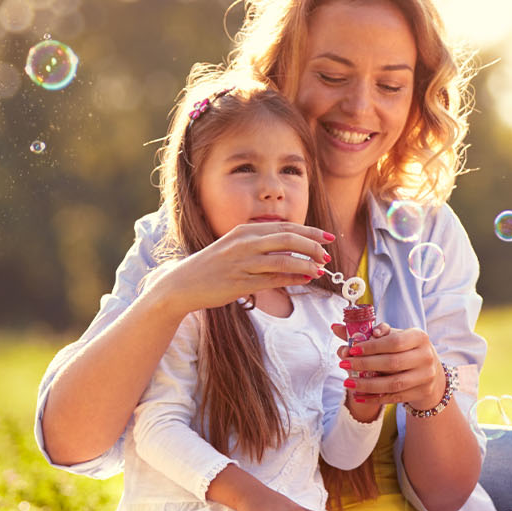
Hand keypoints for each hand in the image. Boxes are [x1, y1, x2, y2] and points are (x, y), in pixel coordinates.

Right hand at [151, 222, 332, 312]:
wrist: (183, 283)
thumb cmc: (213, 265)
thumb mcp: (236, 247)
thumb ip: (261, 245)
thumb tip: (293, 250)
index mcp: (245, 231)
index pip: (285, 227)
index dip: (310, 232)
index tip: (328, 238)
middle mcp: (244, 243)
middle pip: (288, 239)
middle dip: (312, 246)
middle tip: (327, 254)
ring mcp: (242, 263)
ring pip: (283, 260)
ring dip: (306, 264)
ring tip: (321, 269)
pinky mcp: (240, 283)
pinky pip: (273, 280)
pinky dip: (292, 278)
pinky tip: (305, 279)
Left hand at [332, 323, 443, 409]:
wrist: (429, 371)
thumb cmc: (404, 349)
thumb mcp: (392, 336)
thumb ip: (366, 332)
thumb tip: (336, 328)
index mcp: (419, 337)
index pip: (394, 342)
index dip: (372, 347)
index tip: (351, 349)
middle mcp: (426, 356)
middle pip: (392, 363)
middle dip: (365, 365)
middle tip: (344, 364)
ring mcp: (425, 376)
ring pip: (393, 384)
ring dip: (367, 385)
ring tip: (347, 383)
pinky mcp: (421, 392)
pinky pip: (394, 397)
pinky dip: (374, 398)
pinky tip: (358, 395)